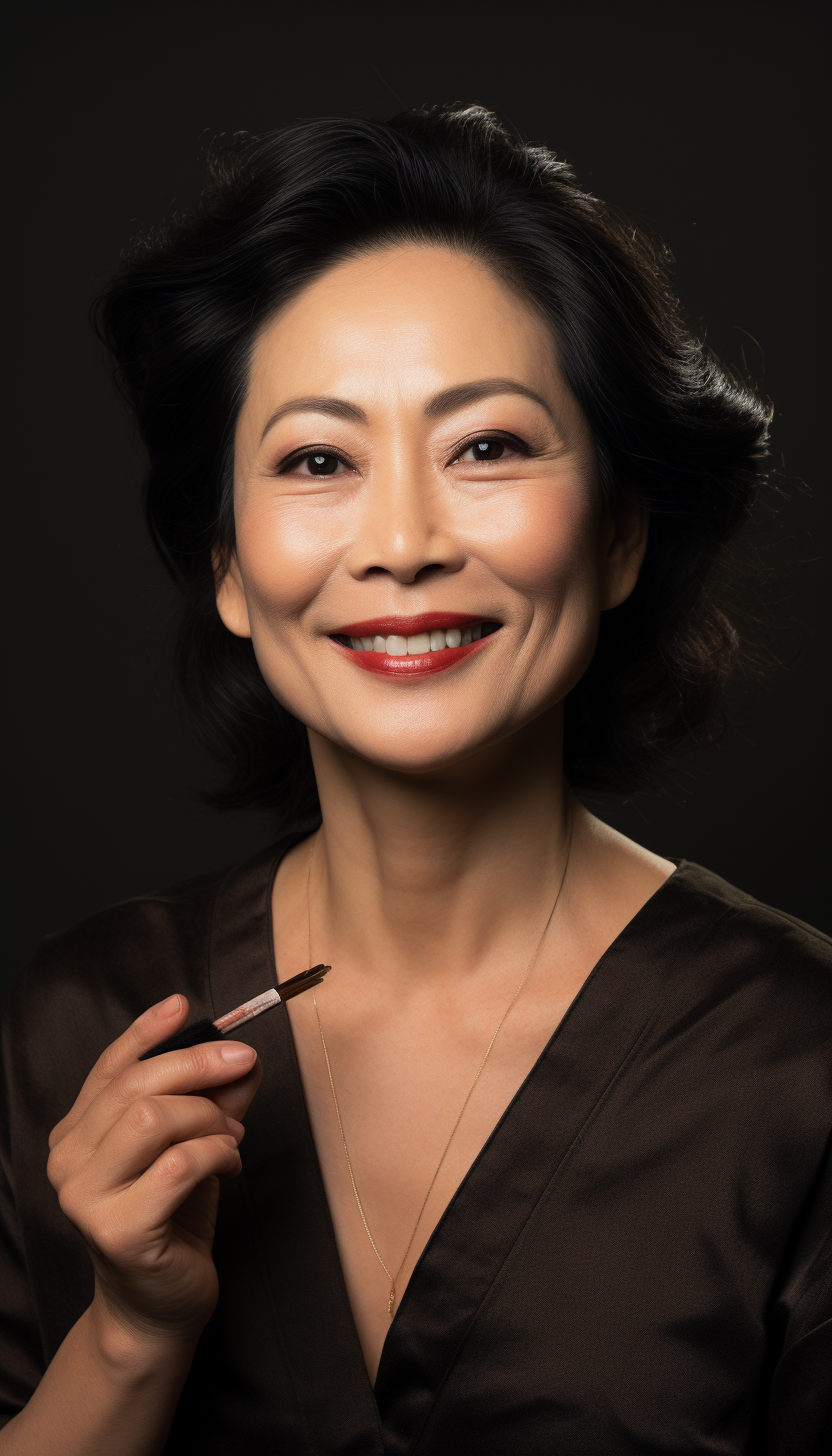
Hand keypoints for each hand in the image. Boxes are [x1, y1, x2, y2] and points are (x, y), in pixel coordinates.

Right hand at [46, 994, 262, 1352]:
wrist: (158, 1305)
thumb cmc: (171, 1220)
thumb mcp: (189, 1146)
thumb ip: (211, 1103)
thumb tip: (243, 1062)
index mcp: (76, 1134)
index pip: (108, 1068)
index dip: (146, 1033)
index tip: (183, 1005)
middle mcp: (67, 1161)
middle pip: (135, 1086)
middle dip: (199, 1066)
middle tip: (244, 1064)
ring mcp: (85, 1198)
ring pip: (152, 1117)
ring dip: (207, 1117)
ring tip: (230, 1137)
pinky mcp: (118, 1229)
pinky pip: (178, 1164)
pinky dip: (216, 1153)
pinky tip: (230, 1163)